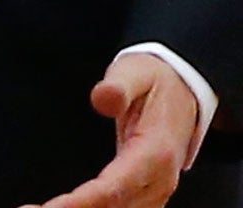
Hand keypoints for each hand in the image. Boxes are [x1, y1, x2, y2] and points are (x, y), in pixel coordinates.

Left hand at [22, 53, 197, 207]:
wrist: (184, 89)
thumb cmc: (154, 80)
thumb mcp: (135, 71)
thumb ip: (118, 85)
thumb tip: (101, 98)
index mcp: (156, 153)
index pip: (116, 187)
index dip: (83, 202)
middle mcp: (160, 180)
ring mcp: (156, 189)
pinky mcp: (147, 191)